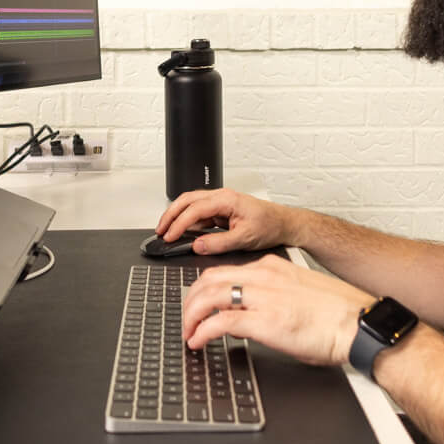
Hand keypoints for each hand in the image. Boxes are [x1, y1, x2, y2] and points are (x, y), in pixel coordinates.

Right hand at [153, 187, 293, 254]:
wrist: (284, 224)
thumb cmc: (270, 226)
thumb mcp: (245, 238)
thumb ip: (219, 243)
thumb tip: (198, 246)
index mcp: (226, 200)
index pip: (195, 209)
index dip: (179, 223)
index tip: (169, 236)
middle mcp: (221, 197)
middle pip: (187, 200)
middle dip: (170, 214)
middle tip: (160, 230)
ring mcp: (220, 203)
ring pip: (191, 204)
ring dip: (177, 216)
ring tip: (166, 231)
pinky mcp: (221, 211)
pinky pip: (199, 214)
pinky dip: (187, 222)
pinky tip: (181, 232)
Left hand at [179, 254, 373, 366]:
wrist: (359, 324)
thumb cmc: (339, 315)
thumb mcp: (300, 295)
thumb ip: (272, 300)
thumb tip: (248, 318)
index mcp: (273, 268)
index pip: (225, 272)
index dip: (204, 290)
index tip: (199, 303)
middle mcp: (264, 278)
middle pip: (209, 280)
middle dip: (191, 301)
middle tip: (187, 319)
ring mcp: (262, 298)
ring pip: (208, 297)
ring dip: (191, 316)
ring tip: (188, 332)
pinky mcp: (263, 321)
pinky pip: (219, 323)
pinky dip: (202, 332)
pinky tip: (198, 342)